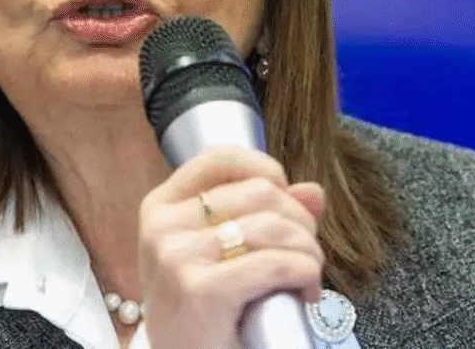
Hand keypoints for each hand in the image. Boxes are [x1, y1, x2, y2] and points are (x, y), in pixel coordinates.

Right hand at [138, 145, 325, 348]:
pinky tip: (305, 293)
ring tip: (307, 278)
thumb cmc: (206, 315)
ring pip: (274, 226)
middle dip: (301, 222)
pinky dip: (305, 275)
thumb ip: (268, 216)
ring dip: (309, 253)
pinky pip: (275, 264)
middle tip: (305, 256)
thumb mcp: (226, 257)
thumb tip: (314, 191)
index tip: (286, 204)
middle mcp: (161, 227)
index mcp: (161, 207)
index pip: (220, 158)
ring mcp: (176, 258)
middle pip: (260, 192)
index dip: (267, 171)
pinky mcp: (200, 292)